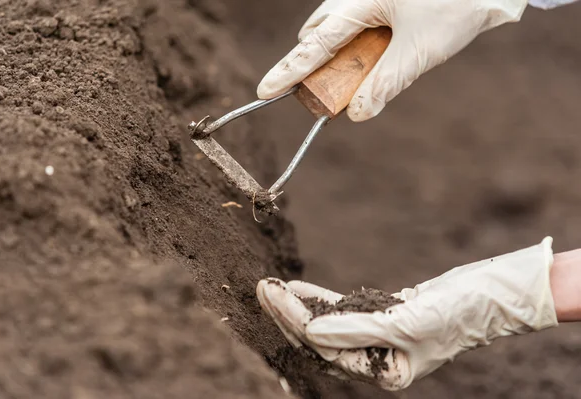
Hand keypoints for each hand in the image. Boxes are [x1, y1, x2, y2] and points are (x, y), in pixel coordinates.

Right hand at [257, 0, 527, 121]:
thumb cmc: (456, 5)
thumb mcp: (419, 52)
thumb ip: (385, 83)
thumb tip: (356, 114)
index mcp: (359, 2)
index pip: (315, 44)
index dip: (289, 71)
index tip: (265, 91)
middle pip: (319, 35)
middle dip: (315, 63)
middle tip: (327, 94)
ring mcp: (367, 1)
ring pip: (336, 32)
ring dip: (340, 58)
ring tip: (364, 74)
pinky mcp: (380, 6)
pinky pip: (356, 29)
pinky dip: (358, 50)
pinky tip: (376, 57)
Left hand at [257, 237, 557, 389]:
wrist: (491, 295)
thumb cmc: (457, 313)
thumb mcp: (405, 323)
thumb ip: (355, 328)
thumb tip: (310, 329)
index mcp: (382, 374)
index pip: (325, 348)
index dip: (295, 320)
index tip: (271, 294)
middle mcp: (375, 360)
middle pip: (319, 340)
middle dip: (288, 315)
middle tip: (261, 288)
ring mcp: (377, 338)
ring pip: (328, 325)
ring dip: (300, 306)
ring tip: (272, 286)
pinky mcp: (381, 317)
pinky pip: (343, 311)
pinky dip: (322, 300)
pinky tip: (299, 288)